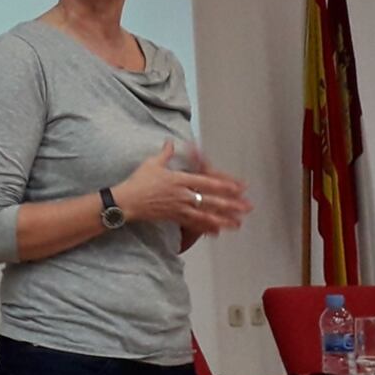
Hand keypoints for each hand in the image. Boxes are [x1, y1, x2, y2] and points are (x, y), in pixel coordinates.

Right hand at [112, 141, 251, 234]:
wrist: (127, 201)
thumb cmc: (138, 181)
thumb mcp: (152, 163)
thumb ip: (165, 154)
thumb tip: (170, 142)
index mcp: (180, 179)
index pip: (207, 182)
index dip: (224, 185)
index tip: (239, 187)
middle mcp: (183, 194)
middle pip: (211, 199)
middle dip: (231, 204)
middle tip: (247, 207)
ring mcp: (179, 207)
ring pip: (206, 214)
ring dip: (224, 219)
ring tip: (238, 223)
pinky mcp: (174, 217)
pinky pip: (193, 224)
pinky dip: (207, 228)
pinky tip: (218, 232)